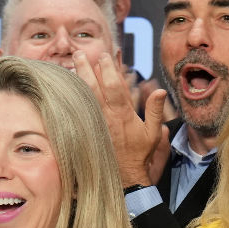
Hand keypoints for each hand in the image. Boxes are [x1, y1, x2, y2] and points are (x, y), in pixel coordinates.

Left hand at [76, 48, 167, 188]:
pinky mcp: (88, 128)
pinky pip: (80, 107)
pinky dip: (74, 95)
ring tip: (70, 64)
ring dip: (77, 79)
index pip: (114, 87)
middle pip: (94, 87)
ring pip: (84, 96)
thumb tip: (160, 92)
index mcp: (123, 115)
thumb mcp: (153, 133)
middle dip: (86, 68)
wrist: (124, 174)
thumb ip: (156, 111)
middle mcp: (107, 116)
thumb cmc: (139, 153)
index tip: (105, 56)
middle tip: (79, 53)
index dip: (108, 69)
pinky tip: (68, 85)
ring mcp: (95, 122)